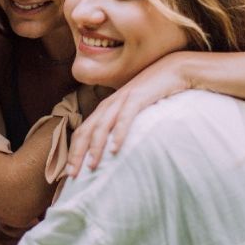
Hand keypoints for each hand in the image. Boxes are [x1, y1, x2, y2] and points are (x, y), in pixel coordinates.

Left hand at [67, 52, 191, 176]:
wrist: (174, 69)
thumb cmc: (155, 93)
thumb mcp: (134, 111)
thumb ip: (123, 124)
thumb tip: (116, 149)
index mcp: (106, 108)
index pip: (83, 131)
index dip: (74, 151)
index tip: (69, 173)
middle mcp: (110, 103)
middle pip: (86, 130)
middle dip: (77, 153)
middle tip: (72, 175)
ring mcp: (122, 99)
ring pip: (102, 125)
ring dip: (95, 147)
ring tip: (91, 166)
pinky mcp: (138, 97)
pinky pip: (125, 117)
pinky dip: (119, 133)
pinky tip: (115, 149)